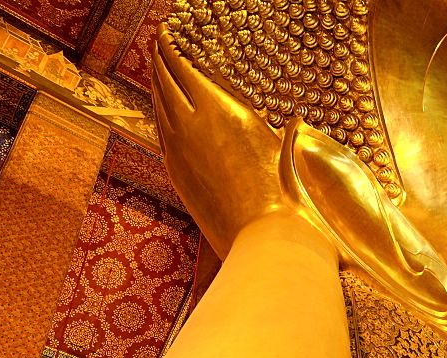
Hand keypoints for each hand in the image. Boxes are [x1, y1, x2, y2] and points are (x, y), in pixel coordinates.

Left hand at [150, 26, 294, 258]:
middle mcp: (191, 123)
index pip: (182, 65)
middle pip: (164, 80)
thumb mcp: (281, 144)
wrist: (265, 234)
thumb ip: (271, 125)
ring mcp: (178, 149)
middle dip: (159, 58)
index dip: (171, 45)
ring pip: (158, 105)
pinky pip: (160, 132)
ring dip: (156, 83)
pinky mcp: (175, 171)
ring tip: (157, 70)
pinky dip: (159, 113)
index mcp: (219, 108)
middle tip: (159, 44)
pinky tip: (163, 110)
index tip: (167, 32)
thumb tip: (290, 119)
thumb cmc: (283, 190)